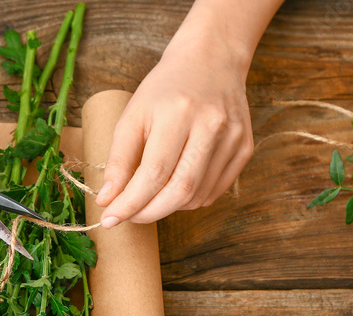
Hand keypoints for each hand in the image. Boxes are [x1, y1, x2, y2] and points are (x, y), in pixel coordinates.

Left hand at [94, 37, 254, 226]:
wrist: (211, 60)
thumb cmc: (164, 90)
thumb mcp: (133, 115)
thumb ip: (118, 160)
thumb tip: (107, 200)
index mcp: (178, 113)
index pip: (152, 174)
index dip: (130, 203)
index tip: (110, 218)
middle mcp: (211, 126)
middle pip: (179, 190)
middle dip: (148, 213)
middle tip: (128, 216)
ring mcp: (233, 138)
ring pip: (197, 196)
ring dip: (167, 207)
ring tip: (149, 198)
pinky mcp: (245, 147)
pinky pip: (214, 191)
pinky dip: (190, 199)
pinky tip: (175, 187)